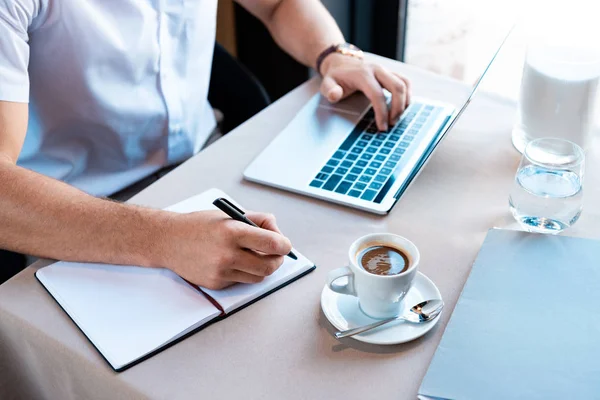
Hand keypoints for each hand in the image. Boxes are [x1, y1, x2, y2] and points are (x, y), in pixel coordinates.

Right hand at [158, 210, 292, 289]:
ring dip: (262, 268)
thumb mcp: (228, 215)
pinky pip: (241, 281)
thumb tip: (276, 231)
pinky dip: (243, 272)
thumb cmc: (199, 225)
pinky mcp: (216, 284)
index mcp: (233, 232)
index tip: (284, 244)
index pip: (272, 244)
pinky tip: (233, 261)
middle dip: (277, 260)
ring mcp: (221, 272)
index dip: (284, 245)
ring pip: (258, 277)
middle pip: (269, 266)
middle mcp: (227, 254)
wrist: (168, 241)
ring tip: (254, 256)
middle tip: (275, 254)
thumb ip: (256, 220)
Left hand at [319, 53, 411, 130]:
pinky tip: (402, 108)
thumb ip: (329, 90)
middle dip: (398, 108)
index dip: (382, 112)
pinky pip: (405, 82)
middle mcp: (377, 70)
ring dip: (405, 103)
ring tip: (396, 118)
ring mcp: (385, 70)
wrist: (342, 63)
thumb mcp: (327, 83)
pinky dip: (407, 95)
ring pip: (404, 84)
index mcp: (363, 74)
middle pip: (397, 87)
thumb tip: (334, 95)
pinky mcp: (391, 73)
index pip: (377, 94)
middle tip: (391, 124)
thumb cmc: (336, 77)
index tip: (382, 127)